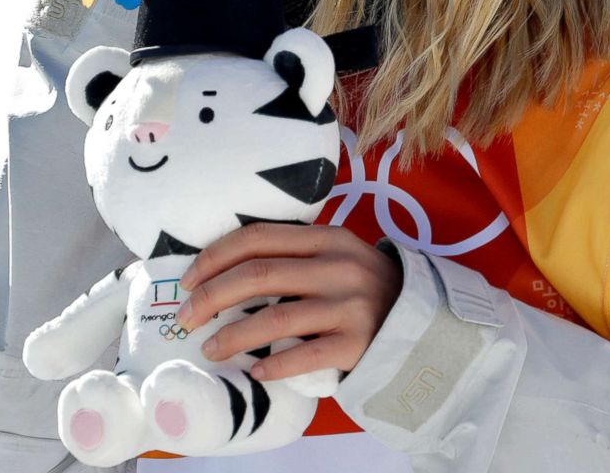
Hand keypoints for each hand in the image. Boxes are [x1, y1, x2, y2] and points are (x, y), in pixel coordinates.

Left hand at [175, 222, 402, 381]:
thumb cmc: (364, 286)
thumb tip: (226, 266)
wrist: (423, 319)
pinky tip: (256, 372)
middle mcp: (336, 266)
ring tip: (211, 348)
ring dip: (233, 336)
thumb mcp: (336, 254)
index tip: (188, 279)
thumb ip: (295, 253)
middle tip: (187, 317)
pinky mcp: (357, 344)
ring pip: (275, 317)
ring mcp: (348, 305)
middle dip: (212, 296)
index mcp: (325, 237)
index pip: (258, 237)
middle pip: (258, 274)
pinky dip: (274, 366)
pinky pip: (304, 356)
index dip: (216, 256)